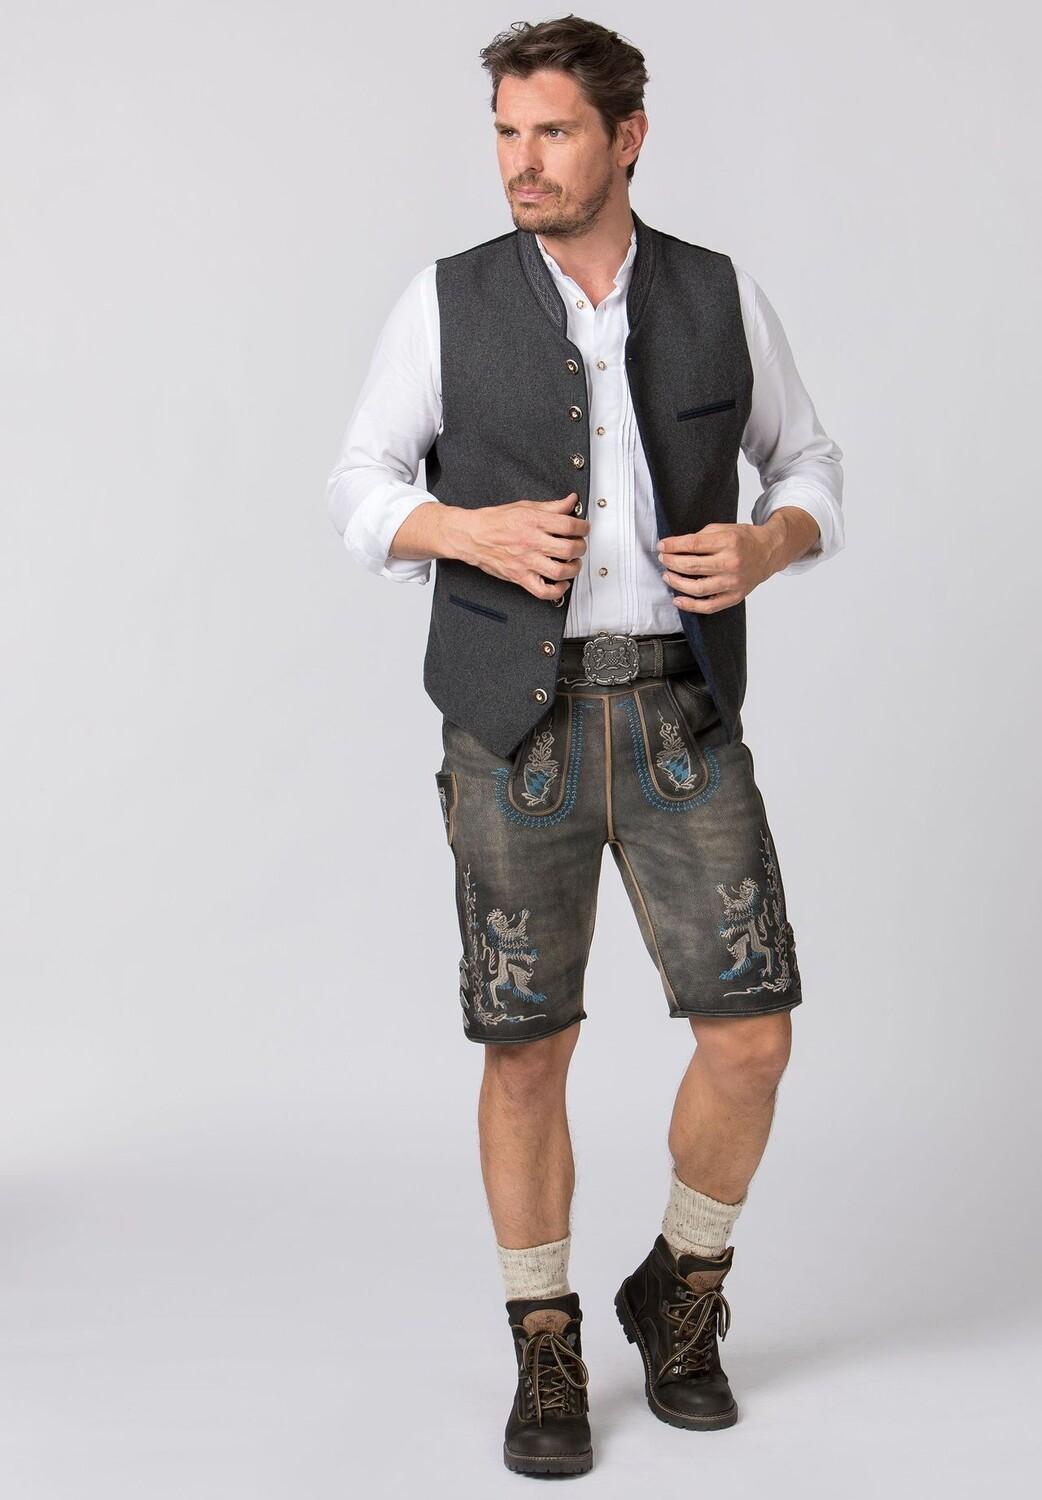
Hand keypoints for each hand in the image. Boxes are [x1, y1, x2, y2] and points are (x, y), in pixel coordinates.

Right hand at [456, 494, 589, 601]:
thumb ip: (551, 506)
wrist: (472, 535)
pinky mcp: (520, 577)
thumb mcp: (525, 506)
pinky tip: (561, 583)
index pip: (570, 525)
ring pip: (560, 571)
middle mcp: (531, 542)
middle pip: (569, 549)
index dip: (583, 527)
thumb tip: (570, 501)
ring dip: (574, 569)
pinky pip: (543, 591)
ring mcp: (526, 562)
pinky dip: (557, 591)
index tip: (584, 529)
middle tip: (579, 545)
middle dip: (581, 548)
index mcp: (534, 522)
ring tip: (573, 563)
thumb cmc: (495, 521)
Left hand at [657, 522, 771, 612]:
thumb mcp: (723, 529)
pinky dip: (690, 605)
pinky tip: (678, 600)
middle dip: (671, 562)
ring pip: (697, 588)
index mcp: (728, 542)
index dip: (673, 546)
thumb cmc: (744, 540)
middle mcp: (731, 563)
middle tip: (663, 559)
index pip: (693, 545)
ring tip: (667, 576)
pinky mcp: (735, 596)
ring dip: (677, 583)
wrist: (768, 552)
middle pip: (692, 566)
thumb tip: (675, 547)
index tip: (662, 546)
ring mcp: (733, 582)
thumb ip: (701, 537)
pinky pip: (709, 606)